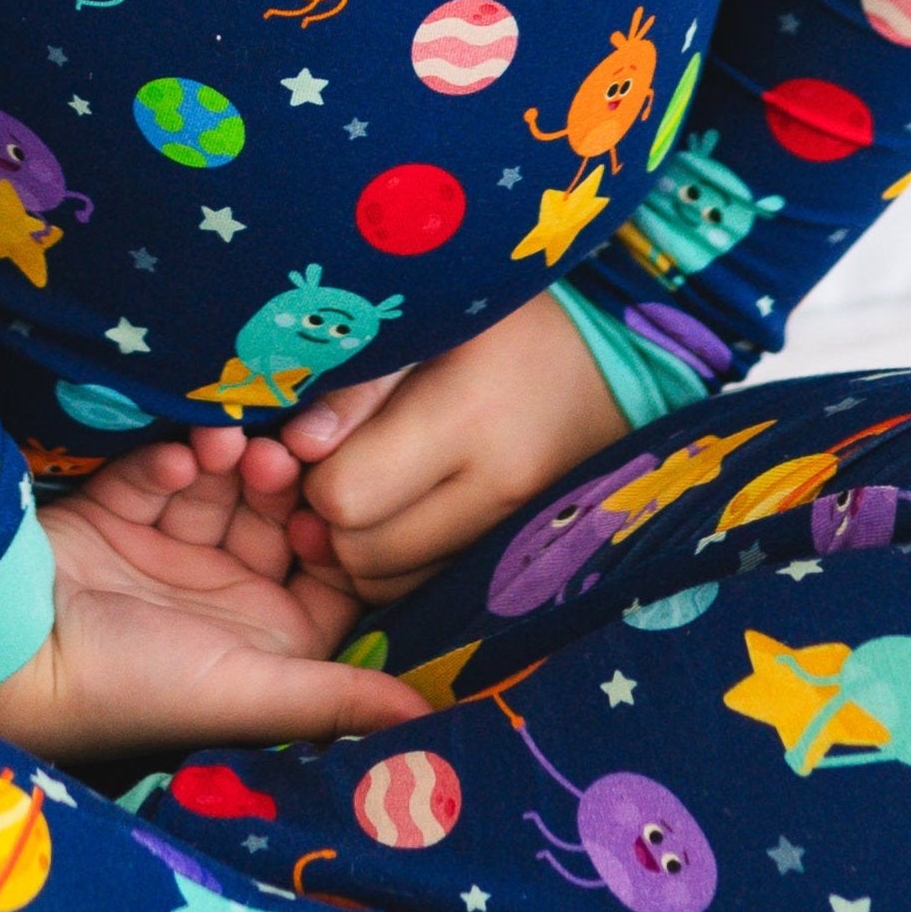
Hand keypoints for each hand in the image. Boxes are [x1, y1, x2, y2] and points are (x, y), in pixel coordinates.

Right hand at [0, 426, 424, 772]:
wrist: (13, 655)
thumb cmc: (137, 684)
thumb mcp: (248, 690)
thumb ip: (338, 698)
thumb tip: (427, 724)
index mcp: (267, 639)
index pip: (327, 567)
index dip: (336, 532)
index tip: (331, 503)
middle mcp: (224, 593)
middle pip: (276, 514)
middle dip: (279, 481)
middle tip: (275, 454)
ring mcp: (169, 551)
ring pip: (222, 485)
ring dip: (228, 460)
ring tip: (224, 444)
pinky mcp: (116, 514)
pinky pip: (160, 472)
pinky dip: (171, 461)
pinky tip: (177, 459)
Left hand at [266, 290, 629, 604]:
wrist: (612, 363)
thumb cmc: (502, 323)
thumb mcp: (428, 320)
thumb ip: (358, 382)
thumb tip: (298, 446)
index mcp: (466, 417)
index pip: (345, 495)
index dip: (314, 472)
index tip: (316, 440)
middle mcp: (497, 489)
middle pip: (363, 554)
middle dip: (330, 519)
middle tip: (330, 472)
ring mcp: (515, 533)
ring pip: (392, 586)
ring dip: (361, 549)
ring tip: (363, 491)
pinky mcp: (523, 558)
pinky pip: (432, 591)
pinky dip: (401, 564)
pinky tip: (401, 515)